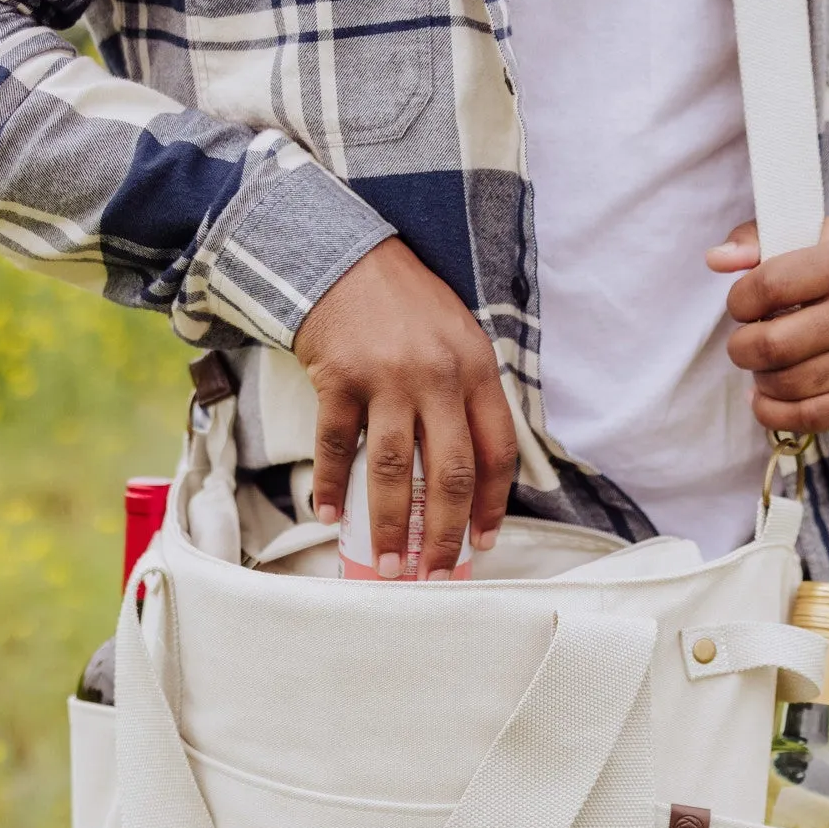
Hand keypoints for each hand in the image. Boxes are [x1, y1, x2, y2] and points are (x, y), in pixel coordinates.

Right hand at [296, 237, 516, 577]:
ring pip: (395, 468)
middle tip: (435, 573)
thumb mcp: (456, 337)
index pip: (497, 451)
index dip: (492, 505)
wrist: (342, 254)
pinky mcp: (340, 377)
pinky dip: (334, 486)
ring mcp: (387, 377)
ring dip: (392, 524)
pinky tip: (332, 516)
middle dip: (445, 533)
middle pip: (450, 471)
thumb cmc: (404, 304)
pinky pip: (338, 445)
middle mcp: (438, 375)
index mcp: (477, 368)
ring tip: (389, 564)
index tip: (483, 542)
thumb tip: (468, 473)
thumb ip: (467, 396)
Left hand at [707, 217, 828, 432]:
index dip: (738, 301)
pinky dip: (773, 412)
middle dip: (741, 347)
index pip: (768, 287)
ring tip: (765, 363)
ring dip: (760, 378)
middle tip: (746, 341)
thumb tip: (717, 259)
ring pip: (786, 385)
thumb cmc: (825, 269)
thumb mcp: (796, 237)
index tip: (743, 305)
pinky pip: (807, 418)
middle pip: (773, 345)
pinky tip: (766, 395)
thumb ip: (751, 240)